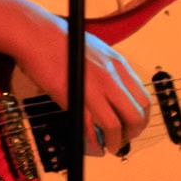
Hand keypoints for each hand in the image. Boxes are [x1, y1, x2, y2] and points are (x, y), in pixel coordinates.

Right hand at [0, 0, 150, 153]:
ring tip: (110, 146)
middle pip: (136, 114)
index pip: (143, 98)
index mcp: (118, 64)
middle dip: (133, 132)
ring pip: (117, 124)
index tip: (132, 125)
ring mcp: (95, 88)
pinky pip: (92, 126)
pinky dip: (96, 139)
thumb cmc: (59, 40)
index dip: (140, 117)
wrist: (37, 34)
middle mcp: (112, 76)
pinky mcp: (76, 97)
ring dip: (116, 141)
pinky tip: (94, 143)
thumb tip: (110, 93)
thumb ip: (106, 73)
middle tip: (124, 139)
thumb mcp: (94, 51)